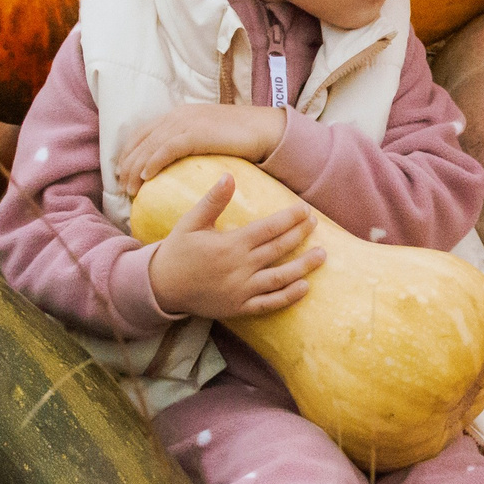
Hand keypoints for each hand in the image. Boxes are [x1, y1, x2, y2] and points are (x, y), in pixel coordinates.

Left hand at [115, 104, 285, 197]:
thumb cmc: (240, 138)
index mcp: (179, 114)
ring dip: (136, 169)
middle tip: (121, 187)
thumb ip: (191, 142)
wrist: (264, 130)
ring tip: (130, 190)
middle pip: (141, 140)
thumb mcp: (208, 136)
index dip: (128, 152)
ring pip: (150, 146)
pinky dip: (153, 163)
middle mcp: (178, 115)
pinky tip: (146, 178)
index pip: (143, 132)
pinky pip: (167, 149)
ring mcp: (186, 122)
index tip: (121, 172)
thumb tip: (177, 163)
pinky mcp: (196, 133)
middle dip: (127, 164)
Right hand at [146, 174, 324, 319]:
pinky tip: (304, 287)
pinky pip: (269, 303)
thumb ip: (212, 201)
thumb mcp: (191, 222)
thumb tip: (228, 176)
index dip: (290, 218)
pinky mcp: (240, 308)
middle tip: (316, 224)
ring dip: (303, 266)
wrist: (161, 287)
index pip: (269, 228)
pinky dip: (288, 296)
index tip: (305, 209)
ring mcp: (241, 290)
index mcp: (230, 244)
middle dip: (300, 235)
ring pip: (280, 278)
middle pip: (279, 249)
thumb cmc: (177, 251)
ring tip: (322, 255)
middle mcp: (239, 267)